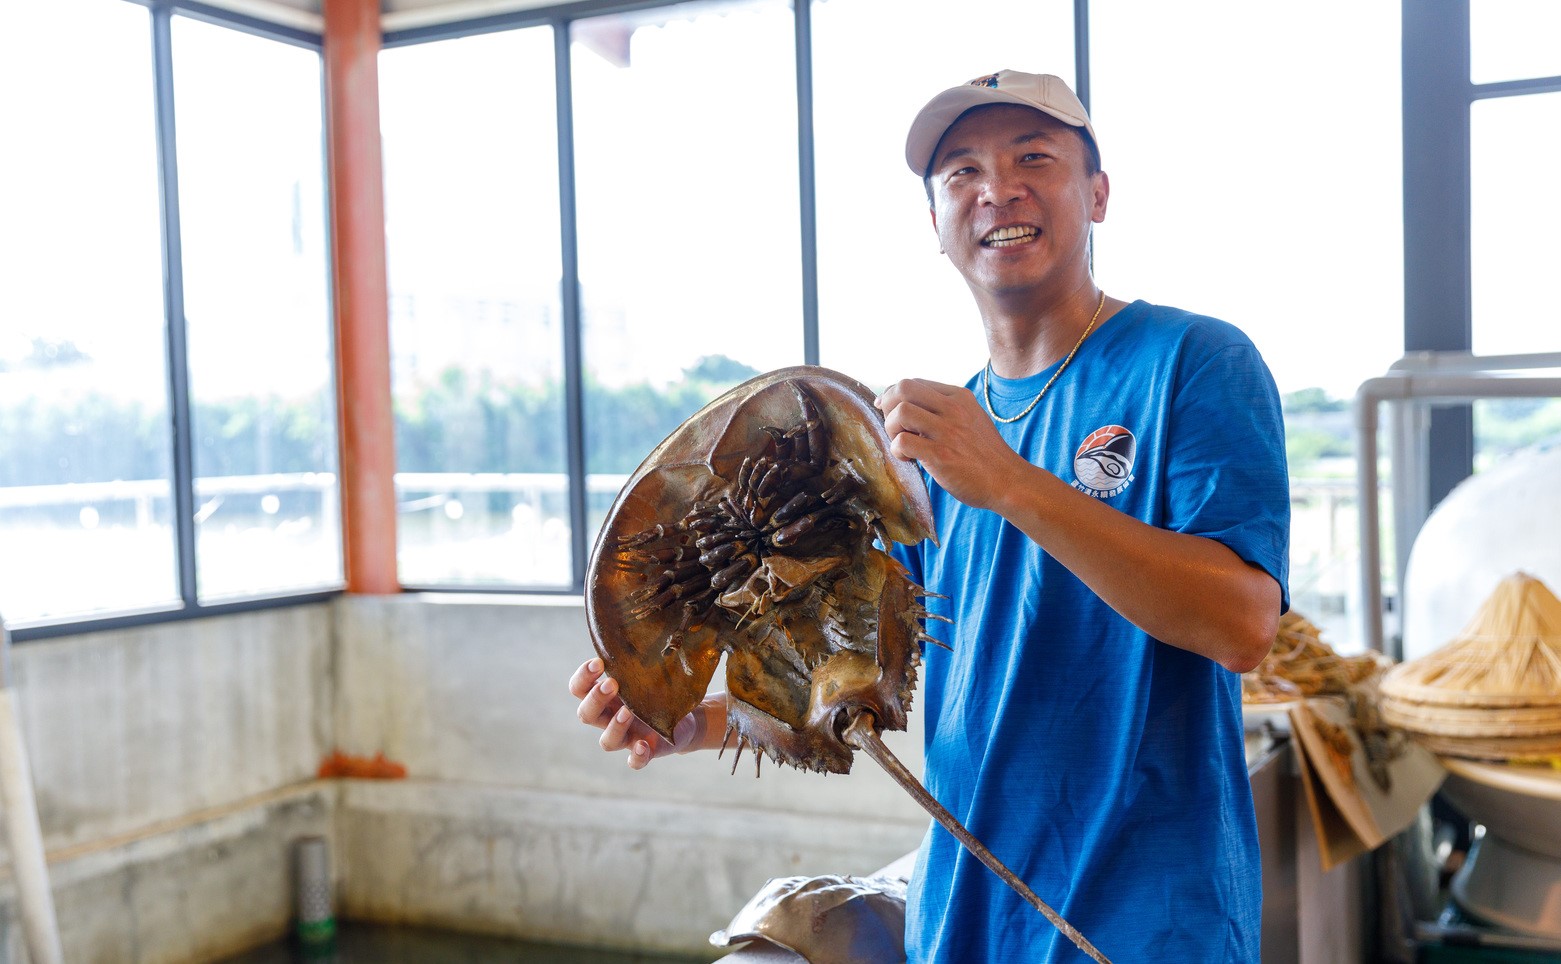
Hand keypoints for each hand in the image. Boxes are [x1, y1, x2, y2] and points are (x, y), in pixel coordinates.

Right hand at [568, 658, 711, 769]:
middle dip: (595, 699)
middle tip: (612, 684)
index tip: (598, 662)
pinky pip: (634, 762)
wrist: (685, 717)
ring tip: (627, 711)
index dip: (583, 677)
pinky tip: (645, 745)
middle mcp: (609, 718)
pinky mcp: (646, 751)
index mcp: (605, 696)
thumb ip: (637, 658)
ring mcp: (626, 737)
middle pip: (586, 715)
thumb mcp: (647, 672)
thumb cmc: (658, 689)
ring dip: (615, 726)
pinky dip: (637, 757)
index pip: (579, 689)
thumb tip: (640, 624)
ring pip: (607, 741)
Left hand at [875, 378, 1027, 510]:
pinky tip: (908, 460)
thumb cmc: (986, 455)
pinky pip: (904, 442)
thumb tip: (910, 406)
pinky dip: (897, 450)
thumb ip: (946, 409)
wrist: (1009, 481)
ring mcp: (947, 431)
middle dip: (888, 406)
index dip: (893, 395)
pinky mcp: (941, 455)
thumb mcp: (971, 418)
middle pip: (903, 388)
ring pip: (901, 412)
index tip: (887, 409)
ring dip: (891, 428)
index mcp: (958, 397)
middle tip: (894, 427)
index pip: (914, 383)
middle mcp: (953, 409)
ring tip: (900, 444)